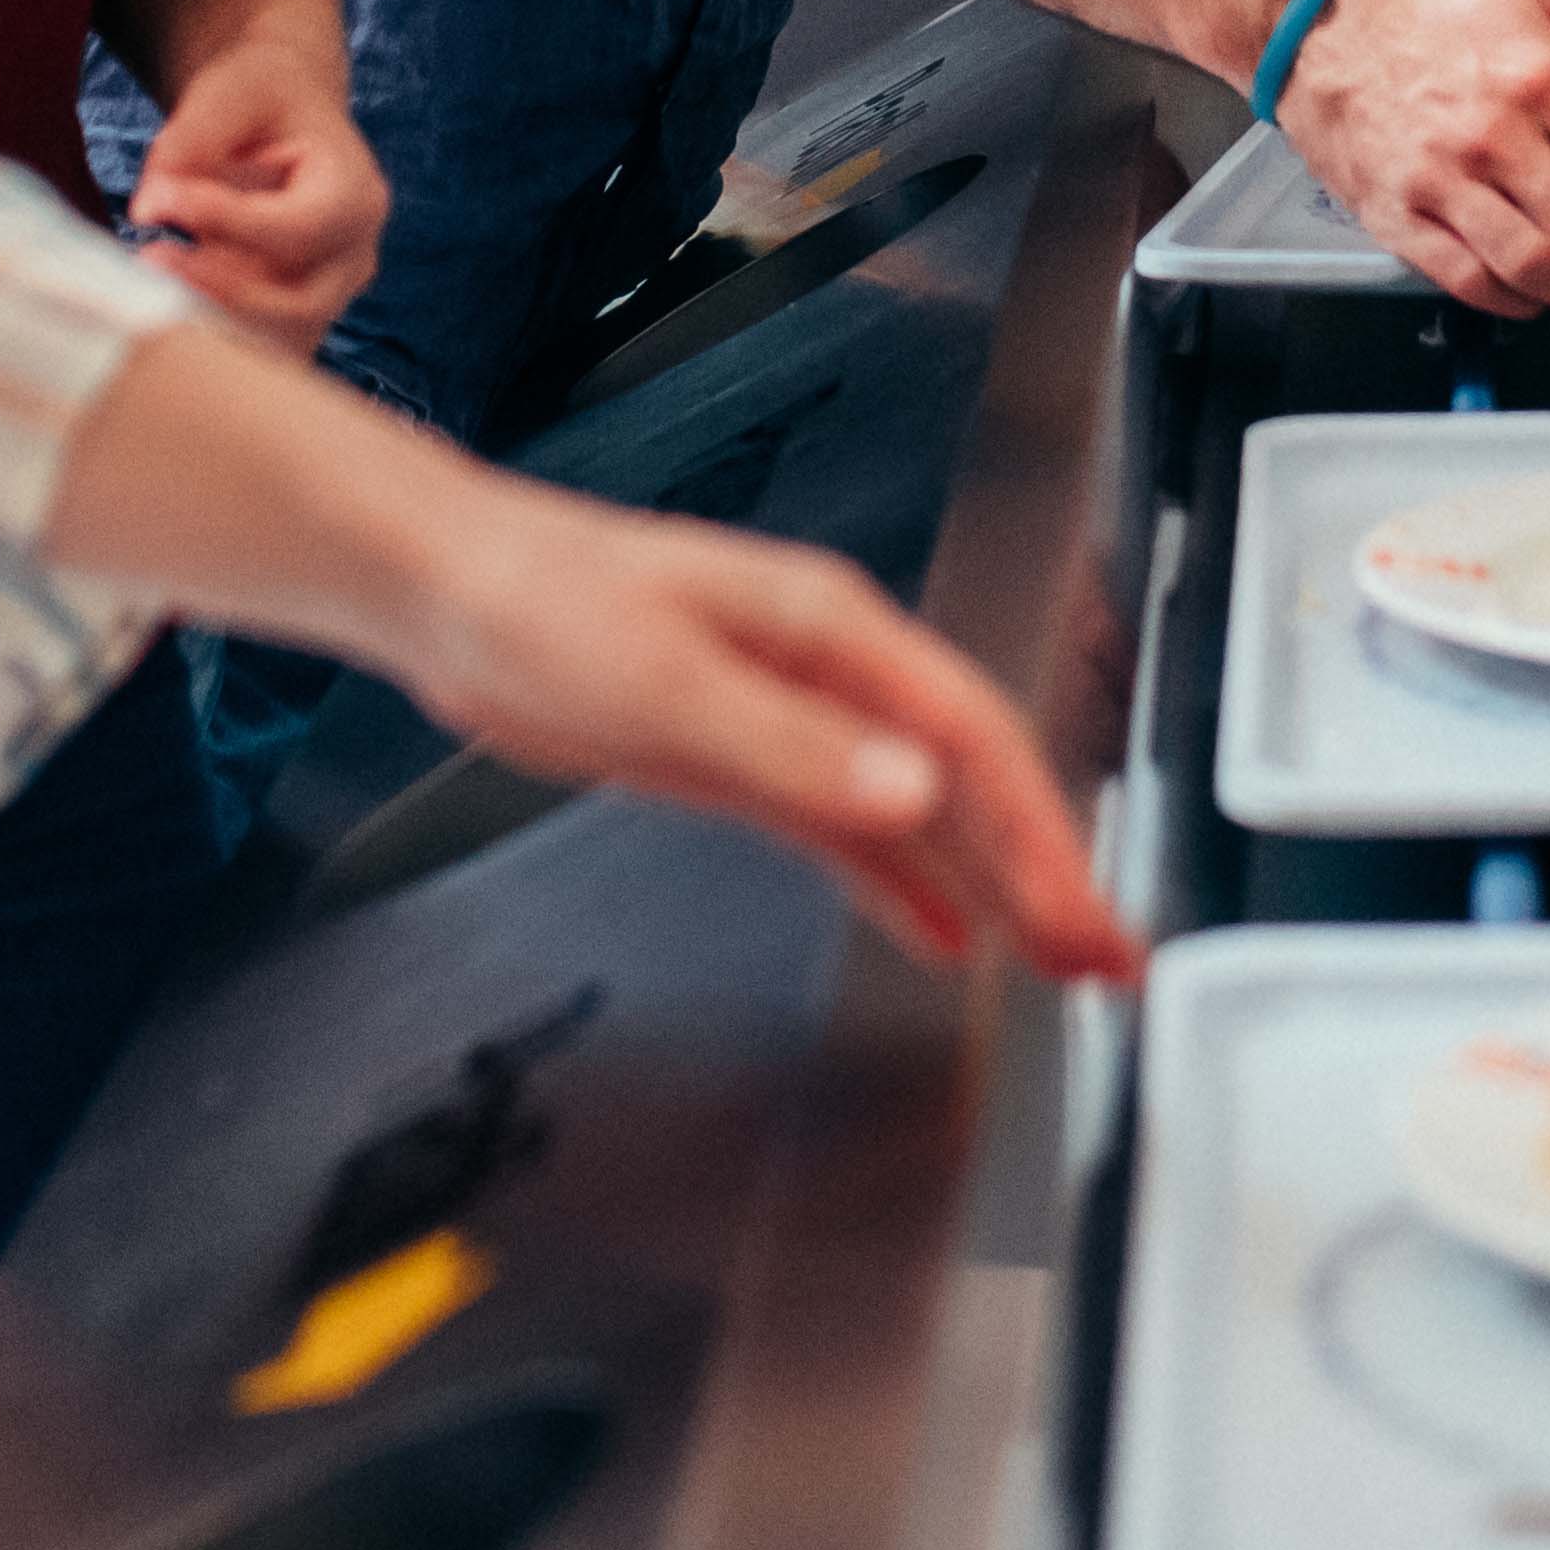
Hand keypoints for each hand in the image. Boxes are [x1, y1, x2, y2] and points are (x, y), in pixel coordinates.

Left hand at [125, 39, 386, 354]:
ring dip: (211, 320)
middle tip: (148, 257)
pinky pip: (259, 354)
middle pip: (298, 304)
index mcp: (356, 193)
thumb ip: (188, 141)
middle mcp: (353, 255)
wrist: (278, 116)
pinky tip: (163, 307)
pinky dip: (214, 342)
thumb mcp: (227, 93)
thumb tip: (146, 208)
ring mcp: (328, 296)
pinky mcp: (294, 321)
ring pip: (277, 342)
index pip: (297, 229)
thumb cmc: (257, 99)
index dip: (226, 221)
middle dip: (219, 288)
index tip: (159, 199)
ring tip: (149, 282)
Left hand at [380, 488, 1139, 986]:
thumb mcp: (664, 683)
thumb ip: (791, 747)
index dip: (1038, 834)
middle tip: (1106, 961)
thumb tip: (911, 793)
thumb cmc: (537, 598)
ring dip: (994, 884)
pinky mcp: (745, 760)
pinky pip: (850, 833)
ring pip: (922, 813)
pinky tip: (945, 933)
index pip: (972, 743)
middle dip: (1046, 869)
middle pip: (968, 781)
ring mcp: (792, 720)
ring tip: (1059, 959)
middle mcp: (830, 676)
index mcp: (832, 633)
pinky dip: (906, 883)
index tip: (1077, 916)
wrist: (444, 589)